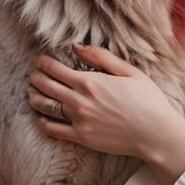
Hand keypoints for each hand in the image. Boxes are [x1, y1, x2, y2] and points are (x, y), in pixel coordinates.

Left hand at [28, 43, 184, 184]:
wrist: (154, 131)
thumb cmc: (146, 98)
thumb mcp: (129, 71)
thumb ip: (101, 57)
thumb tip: (76, 46)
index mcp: (92, 82)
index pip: (58, 70)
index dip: (45, 63)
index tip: (39, 59)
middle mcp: (80, 101)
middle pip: (49, 87)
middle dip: (37, 78)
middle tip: (31, 73)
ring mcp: (78, 121)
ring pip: (47, 108)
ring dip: (36, 98)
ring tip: (31, 92)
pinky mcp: (80, 138)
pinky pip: (54, 130)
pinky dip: (43, 122)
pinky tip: (40, 117)